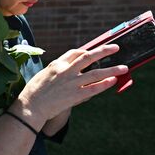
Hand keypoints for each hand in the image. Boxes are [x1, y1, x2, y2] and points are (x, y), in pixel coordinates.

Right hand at [12, 44, 128, 129]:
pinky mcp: (75, 95)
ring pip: (96, 73)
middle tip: (115, 47)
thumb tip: (70, 70)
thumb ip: (57, 71)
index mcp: (57, 64)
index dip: (86, 51)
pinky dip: (105, 84)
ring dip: (111, 69)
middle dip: (103, 51)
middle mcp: (66, 71)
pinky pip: (94, 88)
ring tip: (123, 67)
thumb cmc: (34, 92)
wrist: (31, 106)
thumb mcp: (44, 75)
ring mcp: (72, 83)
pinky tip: (113, 81)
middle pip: (88, 57)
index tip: (93, 52)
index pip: (74, 53)